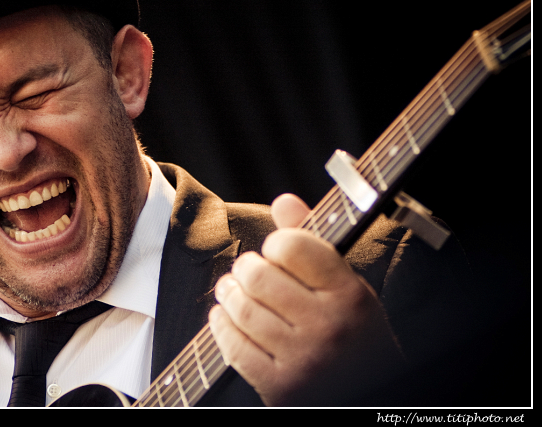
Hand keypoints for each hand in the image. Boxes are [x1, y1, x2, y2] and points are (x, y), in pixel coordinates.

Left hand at [209, 194, 403, 405]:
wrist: (371, 391)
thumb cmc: (354, 331)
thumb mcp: (347, 284)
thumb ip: (313, 242)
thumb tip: (283, 200)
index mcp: (349, 294)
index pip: (292, 246)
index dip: (275, 244)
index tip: (275, 251)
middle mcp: (328, 327)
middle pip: (258, 277)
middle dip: (245, 268)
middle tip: (246, 270)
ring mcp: (303, 361)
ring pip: (242, 311)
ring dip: (228, 294)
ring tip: (231, 290)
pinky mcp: (281, 388)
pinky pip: (234, 348)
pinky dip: (221, 326)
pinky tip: (223, 317)